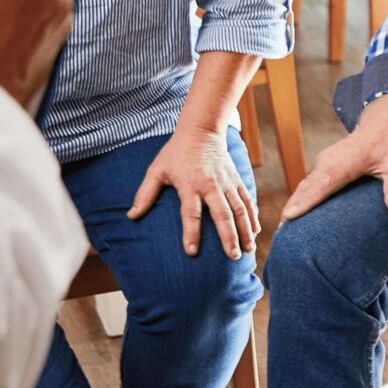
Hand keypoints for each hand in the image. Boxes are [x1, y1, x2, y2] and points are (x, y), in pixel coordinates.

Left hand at [128, 126, 258, 257]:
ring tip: (248, 250)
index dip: (191, 232)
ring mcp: (227, 183)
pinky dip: (253, 216)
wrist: (202, 131)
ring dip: (245, 230)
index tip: (192, 252)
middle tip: (233, 256)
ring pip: (239, 209)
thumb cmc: (176, 153)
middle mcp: (211, 185)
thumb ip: (145, 194)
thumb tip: (131, 216)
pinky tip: (256, 232)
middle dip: (229, 236)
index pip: (191, 213)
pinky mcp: (236, 180)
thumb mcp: (157, 170)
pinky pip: (247, 200)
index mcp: (190, 184)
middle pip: (222, 214)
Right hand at [283, 93, 387, 221]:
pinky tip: (293, 213)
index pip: (322, 184)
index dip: (306, 201)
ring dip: (293, 204)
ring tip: (282, 228)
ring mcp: (323, 162)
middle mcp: (328, 162)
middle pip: (306, 188)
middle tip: (280, 233)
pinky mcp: (323, 165)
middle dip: (292, 208)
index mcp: (344, 163)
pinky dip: (299, 198)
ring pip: (304, 186)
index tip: (289, 216)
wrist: (381, 124)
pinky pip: (308, 184)